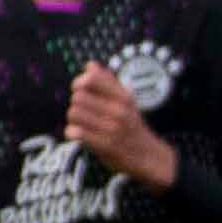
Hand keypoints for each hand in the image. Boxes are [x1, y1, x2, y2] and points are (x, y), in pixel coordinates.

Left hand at [64, 65, 176, 189]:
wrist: (148, 157)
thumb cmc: (133, 127)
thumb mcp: (127, 101)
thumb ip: (108, 82)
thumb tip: (90, 65)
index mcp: (123, 97)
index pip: (91, 80)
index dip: (79, 83)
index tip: (81, 90)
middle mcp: (118, 111)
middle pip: (78, 97)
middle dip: (76, 104)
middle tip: (84, 111)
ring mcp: (112, 129)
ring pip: (74, 113)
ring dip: (73, 119)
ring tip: (82, 123)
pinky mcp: (104, 146)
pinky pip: (75, 133)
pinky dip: (73, 133)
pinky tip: (80, 135)